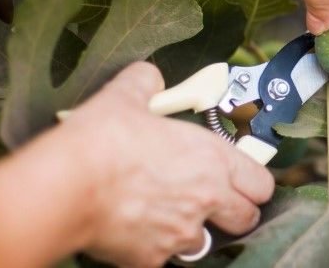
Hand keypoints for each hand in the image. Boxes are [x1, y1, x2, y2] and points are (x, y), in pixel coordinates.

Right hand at [59, 62, 273, 266]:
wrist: (67, 184)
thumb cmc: (102, 140)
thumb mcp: (128, 95)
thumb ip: (147, 83)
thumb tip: (148, 78)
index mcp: (213, 158)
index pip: (261, 183)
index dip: (252, 182)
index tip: (241, 181)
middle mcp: (207, 198)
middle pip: (247, 218)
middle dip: (234, 212)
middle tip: (213, 202)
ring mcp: (181, 233)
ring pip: (205, 242)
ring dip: (193, 231)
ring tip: (168, 214)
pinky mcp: (152, 259)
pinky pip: (163, 258)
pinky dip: (154, 247)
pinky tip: (136, 228)